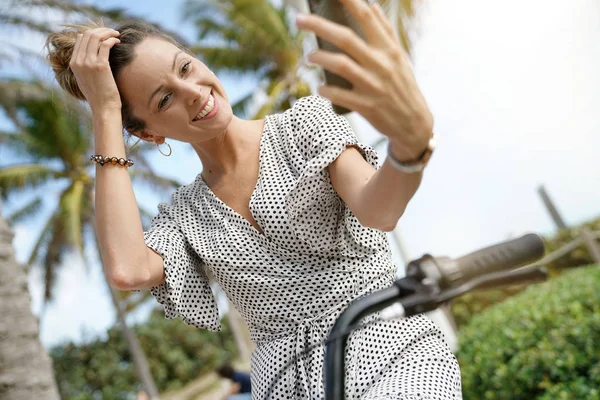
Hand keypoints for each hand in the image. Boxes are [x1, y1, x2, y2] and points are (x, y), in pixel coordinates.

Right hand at [69, 28, 121, 112]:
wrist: (103, 107)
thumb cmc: (99, 95)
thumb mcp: (85, 79)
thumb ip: (84, 66)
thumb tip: (89, 52)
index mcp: (73, 63)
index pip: (80, 39)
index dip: (93, 33)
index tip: (104, 34)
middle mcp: (78, 61)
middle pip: (88, 35)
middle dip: (101, 30)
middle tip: (112, 32)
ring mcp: (88, 63)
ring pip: (96, 37)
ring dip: (108, 32)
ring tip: (117, 35)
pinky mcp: (100, 66)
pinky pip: (106, 44)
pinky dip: (112, 40)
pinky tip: (118, 42)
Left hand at [296, 0, 432, 160]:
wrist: (413, 123)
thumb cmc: (402, 86)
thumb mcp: (399, 57)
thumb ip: (385, 32)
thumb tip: (371, 5)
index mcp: (389, 49)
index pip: (367, 17)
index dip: (348, 1)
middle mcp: (381, 64)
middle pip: (346, 38)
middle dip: (319, 26)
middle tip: (298, 19)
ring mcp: (373, 86)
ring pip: (341, 65)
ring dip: (320, 57)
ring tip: (309, 56)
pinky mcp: (367, 107)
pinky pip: (340, 95)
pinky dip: (326, 90)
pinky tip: (319, 87)